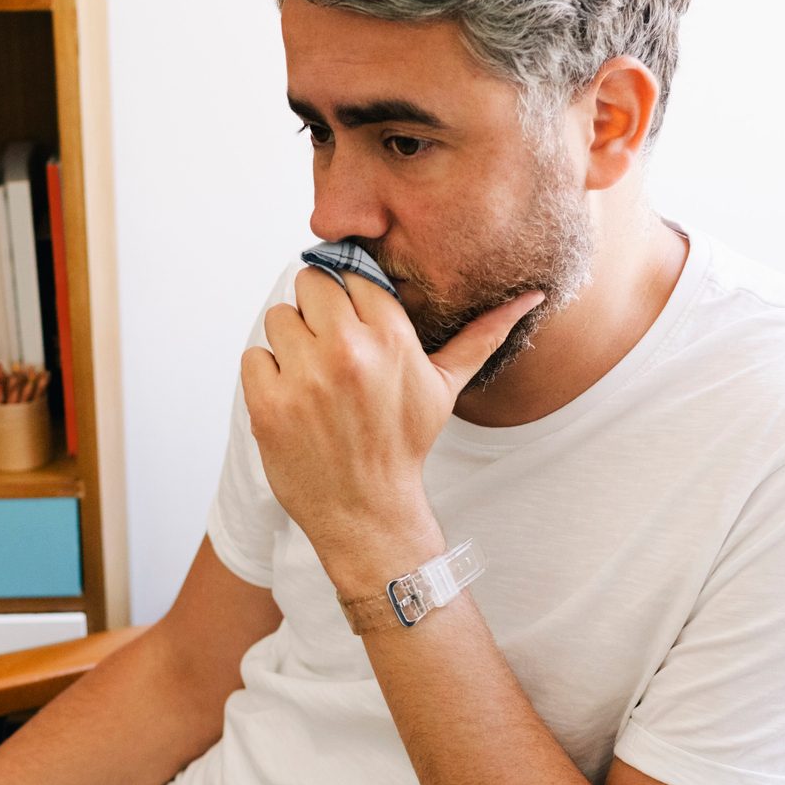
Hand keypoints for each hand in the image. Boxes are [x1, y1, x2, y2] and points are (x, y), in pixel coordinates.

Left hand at [240, 266, 542, 569]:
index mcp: (391, 337)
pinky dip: (267, 376)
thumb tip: (529, 297)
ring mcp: (305, 377)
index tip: (353, 324)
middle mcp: (348, 350)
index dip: (350, 297)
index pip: (352, 273)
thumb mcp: (445, 387)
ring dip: (290, 344)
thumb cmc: (405, 445)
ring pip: (279, 317)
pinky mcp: (269, 404)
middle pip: (310, 283)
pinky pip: (254, 356)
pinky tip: (293, 402)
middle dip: (317, 312)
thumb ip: (482, 335)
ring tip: (313, 379)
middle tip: (330, 350)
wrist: (368, 511)